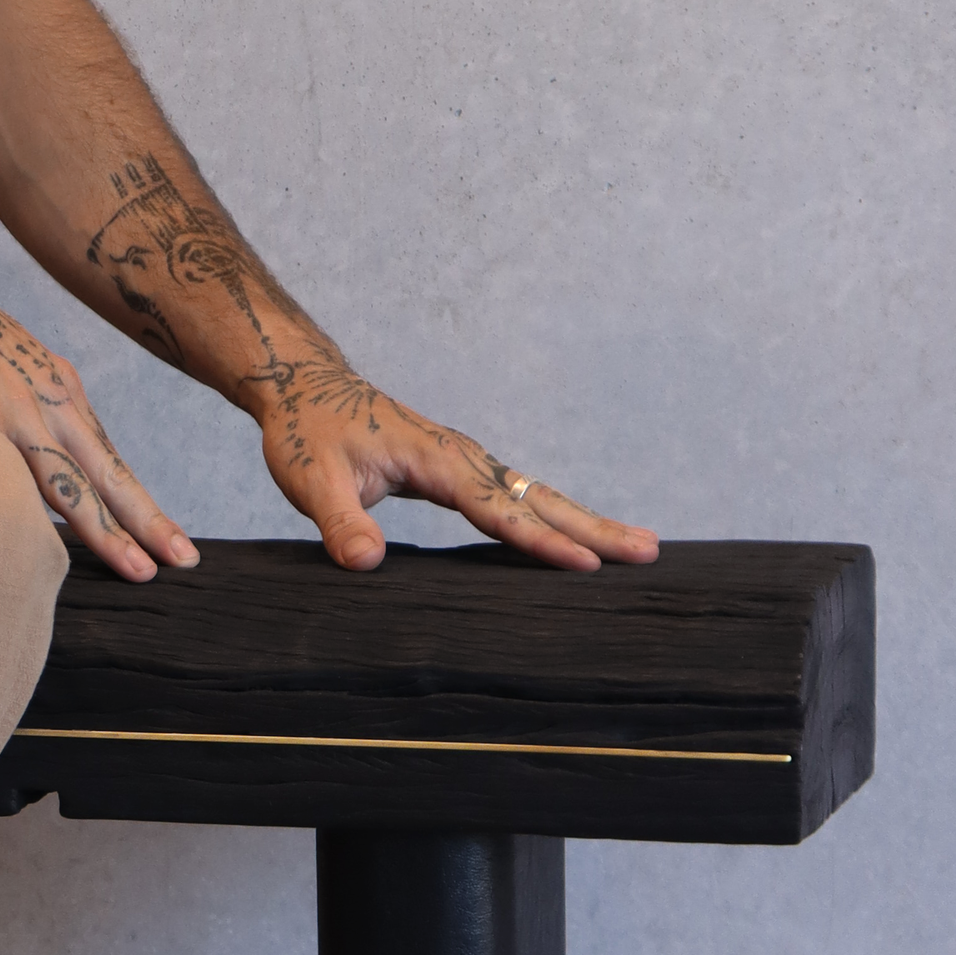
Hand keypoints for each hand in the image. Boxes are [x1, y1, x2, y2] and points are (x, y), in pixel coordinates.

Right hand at [0, 235, 198, 582]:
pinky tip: (58, 555)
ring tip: (141, 569)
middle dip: (149, 520)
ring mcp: (18, 409)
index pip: (104, 454)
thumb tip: (17, 459)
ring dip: (110, 531)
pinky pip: (17, 477)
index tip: (166, 536)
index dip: (135, 498)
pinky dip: (42, 518)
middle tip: (186, 561)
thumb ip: (13, 412)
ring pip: (73, 483)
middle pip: (108, 471)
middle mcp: (50, 398)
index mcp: (56, 386)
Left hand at [249, 347, 657, 574]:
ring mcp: (466, 461)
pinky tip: (577, 537)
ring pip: (536, 495)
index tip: (587, 565)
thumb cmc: (307, 433)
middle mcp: (463, 458)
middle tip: (650, 552)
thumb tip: (365, 562)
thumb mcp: (311, 479)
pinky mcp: (459, 470)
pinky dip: (554, 516)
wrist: (306, 389)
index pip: (498, 509)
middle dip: (595, 526)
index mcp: (437, 461)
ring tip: (641, 546)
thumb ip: (338, 521)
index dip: (542, 541)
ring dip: (587, 520)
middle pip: (538, 498)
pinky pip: (517, 497)